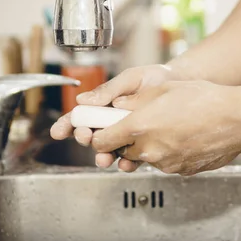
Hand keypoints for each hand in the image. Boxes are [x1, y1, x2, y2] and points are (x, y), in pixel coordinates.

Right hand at [50, 64, 176, 170]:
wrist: (181, 85)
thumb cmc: (154, 78)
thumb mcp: (130, 79)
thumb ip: (108, 90)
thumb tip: (83, 99)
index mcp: (104, 105)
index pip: (81, 116)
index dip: (68, 125)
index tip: (58, 132)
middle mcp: (112, 122)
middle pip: (91, 136)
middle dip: (85, 138)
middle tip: (85, 136)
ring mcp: (126, 134)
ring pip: (109, 150)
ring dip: (103, 156)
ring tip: (103, 158)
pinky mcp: (142, 144)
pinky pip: (131, 157)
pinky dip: (126, 162)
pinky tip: (126, 162)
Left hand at [90, 81, 240, 175]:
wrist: (238, 120)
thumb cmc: (205, 100)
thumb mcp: (163, 90)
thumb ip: (133, 101)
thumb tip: (117, 106)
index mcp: (140, 127)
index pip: (102, 141)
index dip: (99, 136)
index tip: (101, 131)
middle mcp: (150, 150)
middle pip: (121, 152)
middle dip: (125, 140)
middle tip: (140, 124)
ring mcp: (166, 163)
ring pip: (144, 158)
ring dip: (147, 146)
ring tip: (167, 127)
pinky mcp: (181, 171)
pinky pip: (164, 162)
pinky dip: (167, 152)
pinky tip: (182, 136)